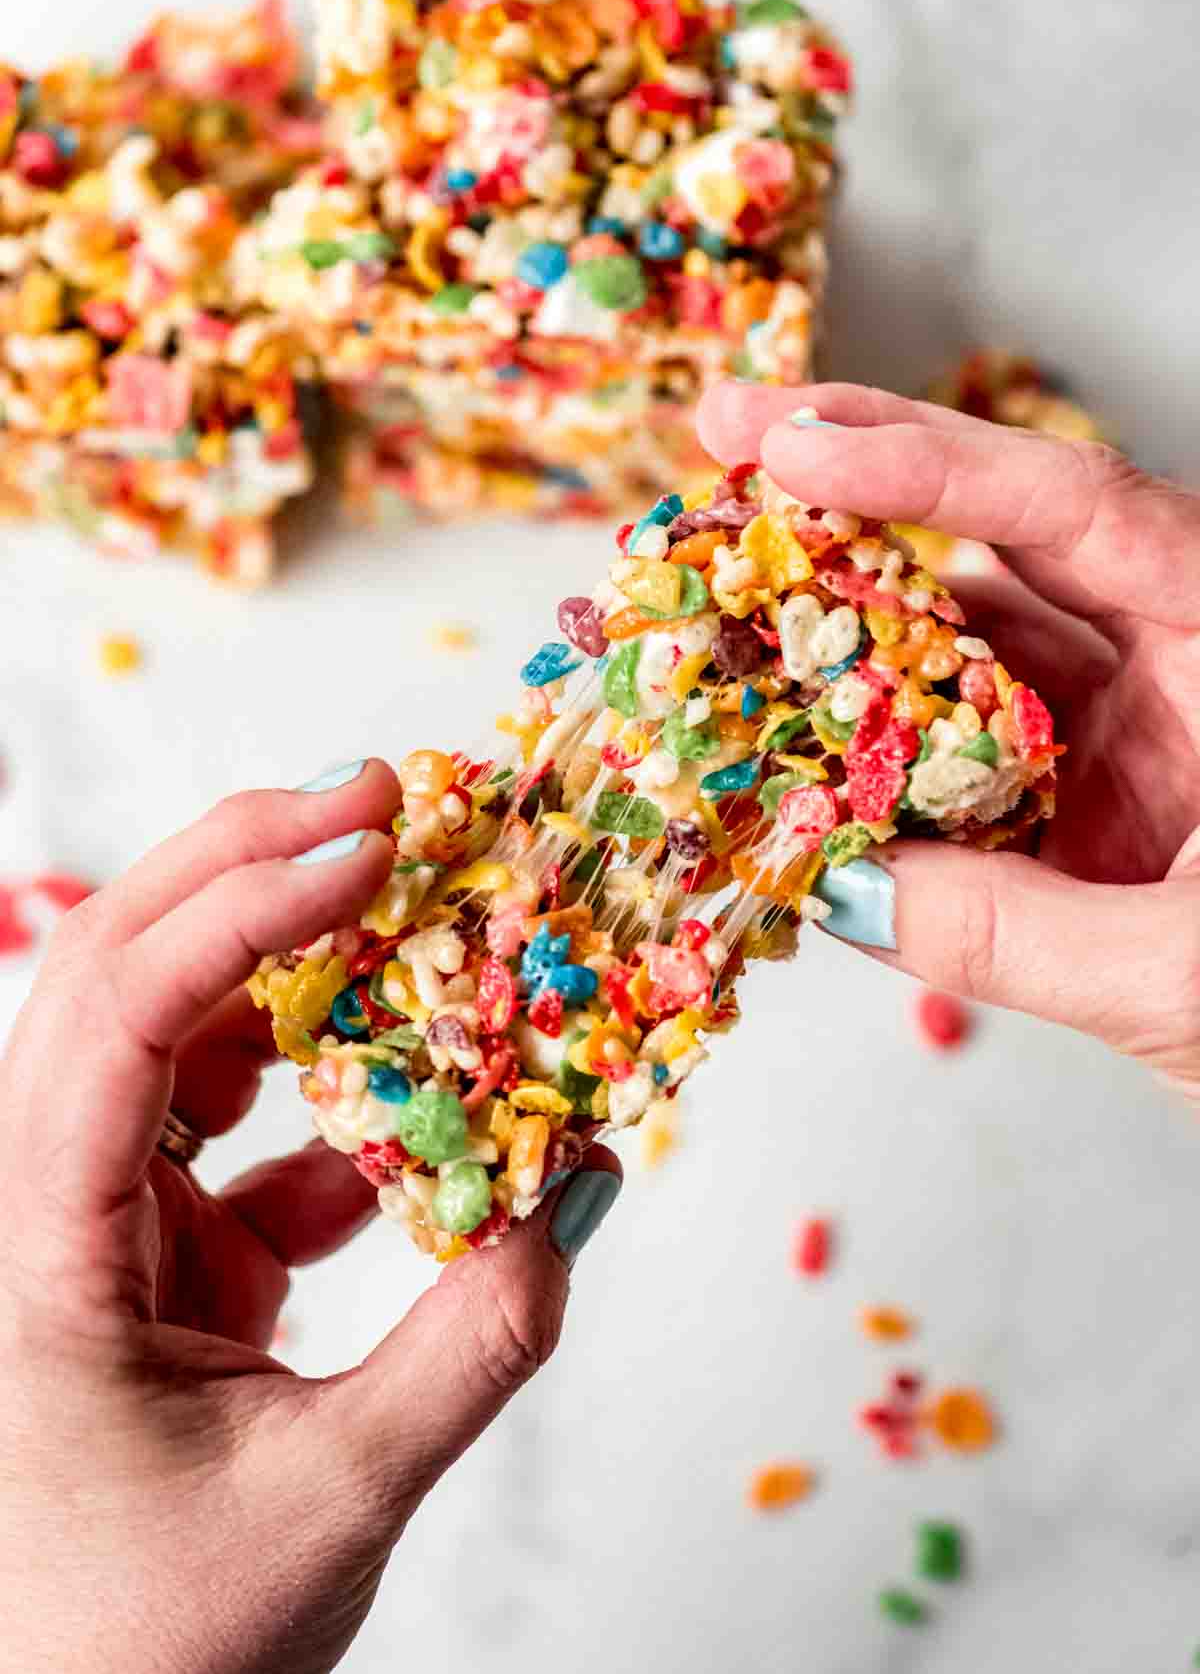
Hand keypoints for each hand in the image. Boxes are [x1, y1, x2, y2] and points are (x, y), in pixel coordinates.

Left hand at [0, 759, 619, 1673]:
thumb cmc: (141, 1648)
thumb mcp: (326, 1502)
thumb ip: (470, 1348)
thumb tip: (577, 1202)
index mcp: (31, 1248)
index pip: (118, 1016)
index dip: (244, 908)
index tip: (374, 846)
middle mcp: (42, 1200)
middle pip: (117, 967)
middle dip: (249, 864)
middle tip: (381, 797)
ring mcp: (96, 1214)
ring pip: (181, 1031)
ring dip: (300, 967)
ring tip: (415, 912)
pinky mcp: (158, 1246)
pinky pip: (244, 1126)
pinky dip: (336, 1098)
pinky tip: (417, 1112)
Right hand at [699, 380, 1199, 1081]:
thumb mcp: (1182, 975)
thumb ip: (1009, 932)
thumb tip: (840, 886)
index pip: (1077, 511)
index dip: (929, 464)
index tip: (795, 444)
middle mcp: (1180, 655)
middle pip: (1011, 523)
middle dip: (864, 472)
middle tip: (731, 432)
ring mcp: (1133, 719)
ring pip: (975, 627)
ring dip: (855, 607)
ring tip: (735, 583)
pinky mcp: (1092, 786)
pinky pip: (967, 729)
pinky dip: (883, 727)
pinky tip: (804, 724)